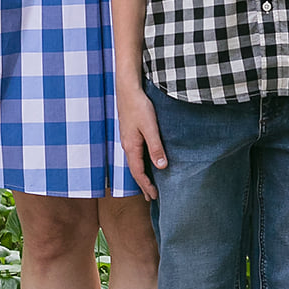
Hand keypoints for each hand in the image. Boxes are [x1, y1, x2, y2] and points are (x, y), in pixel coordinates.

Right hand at [117, 86, 165, 201]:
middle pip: (134, 170)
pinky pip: (134, 154)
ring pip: (134, 163)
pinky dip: (140, 164)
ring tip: (148, 184)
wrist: (128, 90)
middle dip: (143, 185)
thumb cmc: (139, 107)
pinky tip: (145, 162)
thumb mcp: (150, 127)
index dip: (146, 186)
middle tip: (150, 198)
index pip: (138, 173)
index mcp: (131, 147)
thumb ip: (156, 147)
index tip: (154, 196)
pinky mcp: (130, 133)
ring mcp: (127, 139)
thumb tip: (161, 166)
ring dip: (141, 175)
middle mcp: (127, 146)